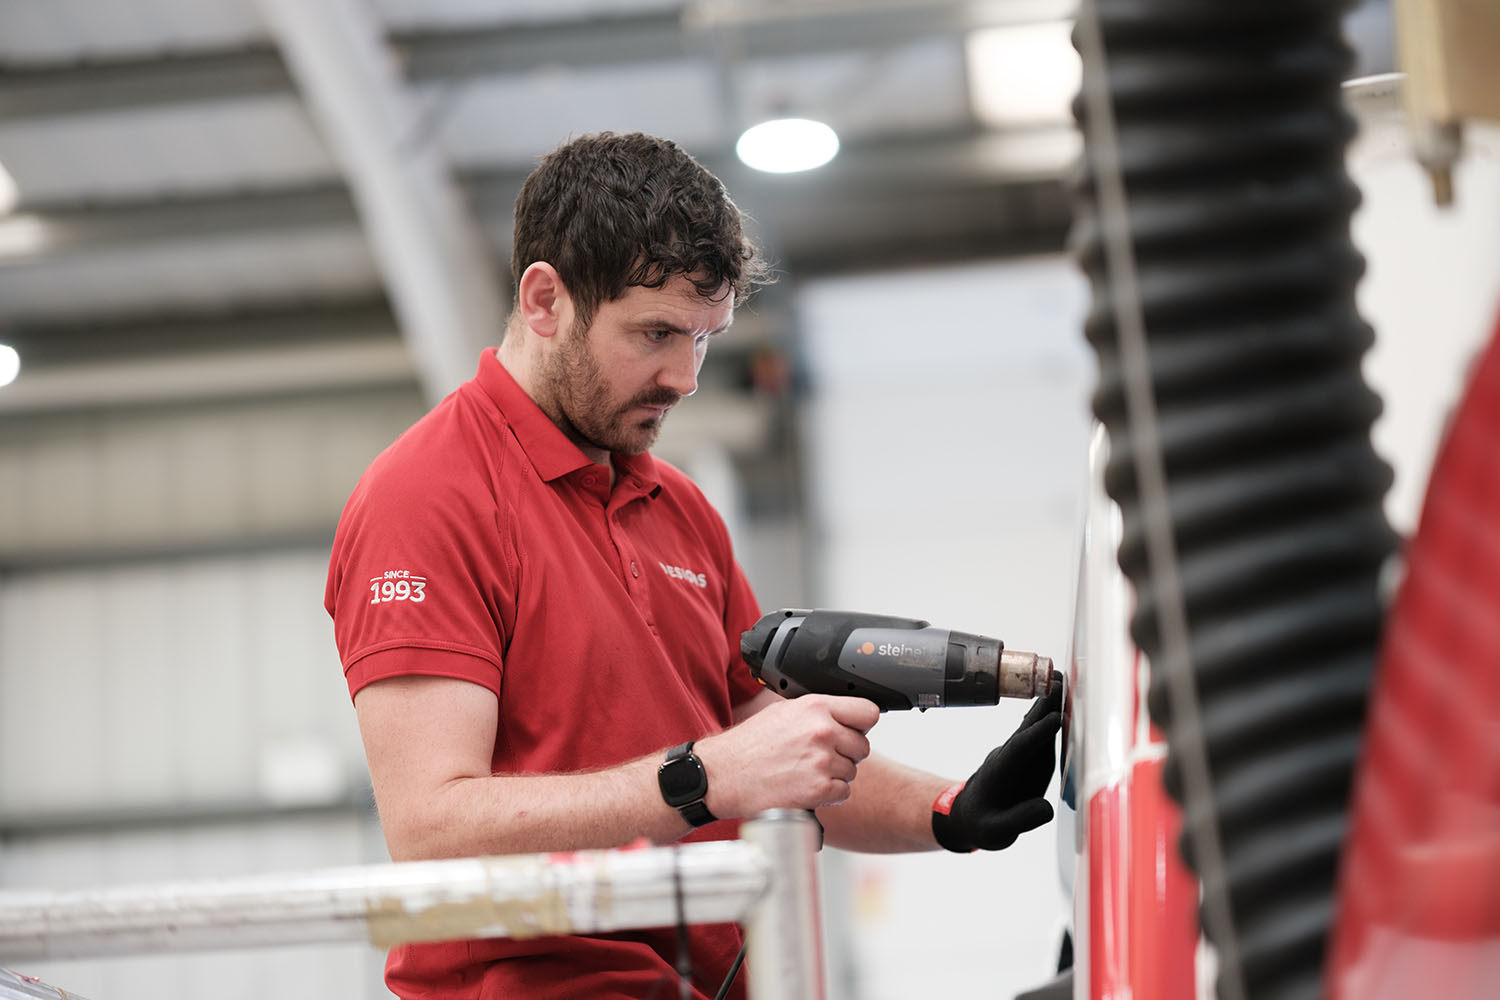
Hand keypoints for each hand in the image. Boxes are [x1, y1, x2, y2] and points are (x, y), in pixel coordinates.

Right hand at [695, 695, 878, 817]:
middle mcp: (822, 731)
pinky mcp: (819, 789)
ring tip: (806, 771)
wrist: (724, 775)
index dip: (861, 724)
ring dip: (835, 774)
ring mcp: (822, 761)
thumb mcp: (783, 712)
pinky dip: (829, 794)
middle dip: (846, 752)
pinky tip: (806, 786)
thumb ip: (817, 712)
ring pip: (852, 770)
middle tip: (820, 756)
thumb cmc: (748, 745)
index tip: (853, 730)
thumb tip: (841, 716)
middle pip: (862, 745)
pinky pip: (843, 792)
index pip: (868, 712)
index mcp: (816, 707)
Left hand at [932, 672, 1062, 851]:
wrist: (967, 817)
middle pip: (1027, 728)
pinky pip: (1039, 735)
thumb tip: (1047, 808)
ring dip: (1049, 705)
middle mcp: (1008, 758)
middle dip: (1044, 706)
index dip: (1037, 734)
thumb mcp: (994, 834)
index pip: (1019, 749)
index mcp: (999, 773)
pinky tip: (1064, 705)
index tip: (1056, 719)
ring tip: (1066, 683)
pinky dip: (1051, 719)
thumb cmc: (981, 825)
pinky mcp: (1026, 758)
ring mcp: (1017, 756)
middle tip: (1061, 682)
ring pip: (1033, 727)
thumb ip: (1019, 821)